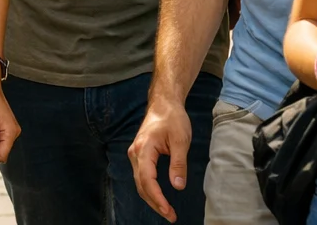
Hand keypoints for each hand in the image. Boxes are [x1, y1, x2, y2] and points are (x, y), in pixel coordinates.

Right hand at [128, 97, 191, 222]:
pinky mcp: (139, 154)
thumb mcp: (181, 140)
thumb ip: (178, 164)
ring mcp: (135, 153)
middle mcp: (135, 153)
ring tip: (166, 210)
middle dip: (154, 203)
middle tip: (170, 216)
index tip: (168, 211)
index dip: (157, 198)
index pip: (147, 180)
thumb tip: (177, 186)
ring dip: (151, 198)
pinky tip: (159, 196)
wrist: (163, 103)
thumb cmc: (172, 118)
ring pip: (140, 182)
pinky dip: (149, 189)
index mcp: (144, 148)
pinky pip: (141, 176)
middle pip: (141, 184)